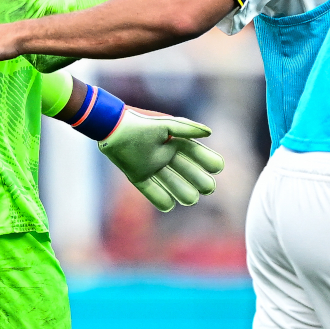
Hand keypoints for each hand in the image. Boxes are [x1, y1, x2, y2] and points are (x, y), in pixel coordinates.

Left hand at [98, 108, 224, 211]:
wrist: (112, 127)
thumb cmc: (139, 123)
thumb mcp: (165, 124)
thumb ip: (186, 128)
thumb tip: (209, 133)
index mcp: (172, 141)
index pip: (194, 152)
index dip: (206, 160)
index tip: (217, 168)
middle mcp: (164, 155)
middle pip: (185, 170)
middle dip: (198, 179)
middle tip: (209, 188)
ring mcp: (151, 166)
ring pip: (170, 182)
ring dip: (182, 190)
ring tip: (192, 199)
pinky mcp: (137, 175)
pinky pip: (150, 190)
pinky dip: (159, 198)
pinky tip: (170, 205)